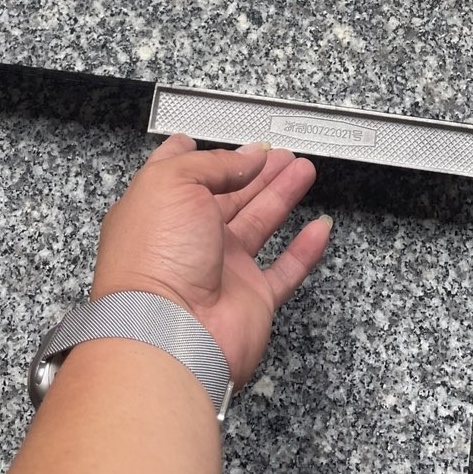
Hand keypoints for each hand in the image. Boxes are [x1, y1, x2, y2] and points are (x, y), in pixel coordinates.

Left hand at [91, 137, 330, 387]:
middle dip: (256, 171)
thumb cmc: (154, 259)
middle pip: (229, 195)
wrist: (169, 332)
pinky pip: (285, 270)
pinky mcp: (250, 299)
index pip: (183, 174)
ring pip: (259, 224)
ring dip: (282, 196)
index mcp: (158, 210)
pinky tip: (319, 229)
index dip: (208, 155)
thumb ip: (214, 164)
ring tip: (303, 171)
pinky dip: (305, 250)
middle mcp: (187, 240)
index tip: (230, 141)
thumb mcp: (174, 183)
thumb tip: (247, 158)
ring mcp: (220, 270)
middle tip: (281, 154)